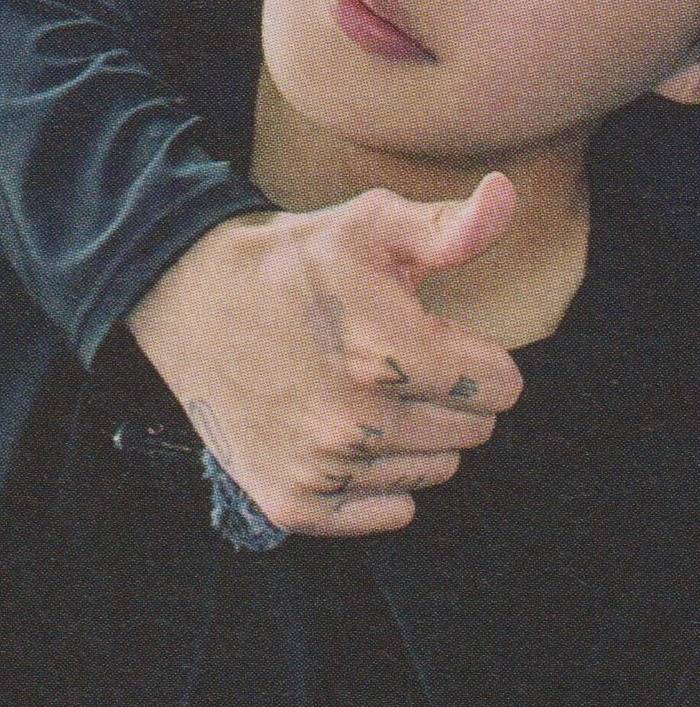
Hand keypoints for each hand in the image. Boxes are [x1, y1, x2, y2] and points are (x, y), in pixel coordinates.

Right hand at [127, 172, 523, 535]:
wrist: (187, 296)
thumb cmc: (294, 259)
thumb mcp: (372, 224)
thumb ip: (451, 226)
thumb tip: (505, 194)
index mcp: (387, 353)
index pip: (501, 388)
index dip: (481, 358)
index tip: (443, 338)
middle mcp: (356, 422)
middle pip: (473, 432)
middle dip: (453, 396)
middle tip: (403, 363)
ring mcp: (322, 469)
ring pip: (435, 470)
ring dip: (419, 436)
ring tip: (372, 393)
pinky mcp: (293, 503)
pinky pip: (391, 512)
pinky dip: (383, 483)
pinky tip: (353, 437)